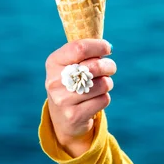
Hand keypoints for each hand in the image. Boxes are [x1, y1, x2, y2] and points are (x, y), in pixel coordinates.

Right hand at [44, 39, 114, 156]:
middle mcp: (55, 81)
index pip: (80, 48)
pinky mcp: (74, 115)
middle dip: (109, 65)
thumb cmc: (73, 82)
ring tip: (100, 85)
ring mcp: (63, 100)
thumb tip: (108, 47)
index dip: (99, 46)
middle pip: (95, 66)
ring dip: (107, 83)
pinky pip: (104, 100)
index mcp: (53, 62)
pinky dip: (104, 98)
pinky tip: (95, 100)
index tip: (108, 49)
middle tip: (110, 68)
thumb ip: (86, 52)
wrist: (62, 117)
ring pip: (103, 84)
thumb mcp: (71, 63)